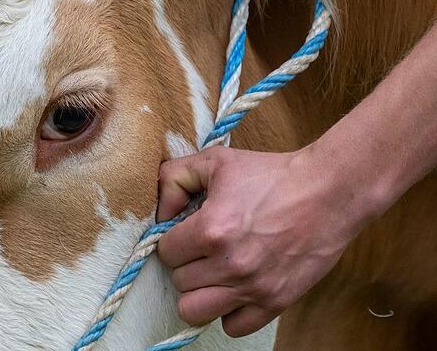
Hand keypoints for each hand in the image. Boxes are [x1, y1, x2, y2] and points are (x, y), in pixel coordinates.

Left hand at [155, 146, 377, 337]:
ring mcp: (253, 287)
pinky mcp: (276, 302)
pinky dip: (228, 311)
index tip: (188, 232)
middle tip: (204, 249)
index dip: (174, 240)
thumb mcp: (215, 161)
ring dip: (200, 292)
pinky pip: (232, 327)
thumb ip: (174, 178)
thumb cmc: (271, 174)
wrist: (329, 192)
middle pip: (179, 282)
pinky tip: (234, 288)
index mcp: (211, 230)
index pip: (166, 253)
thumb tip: (158, 213)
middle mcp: (230, 264)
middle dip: (187, 264)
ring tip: (213, 272)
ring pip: (195, 311)